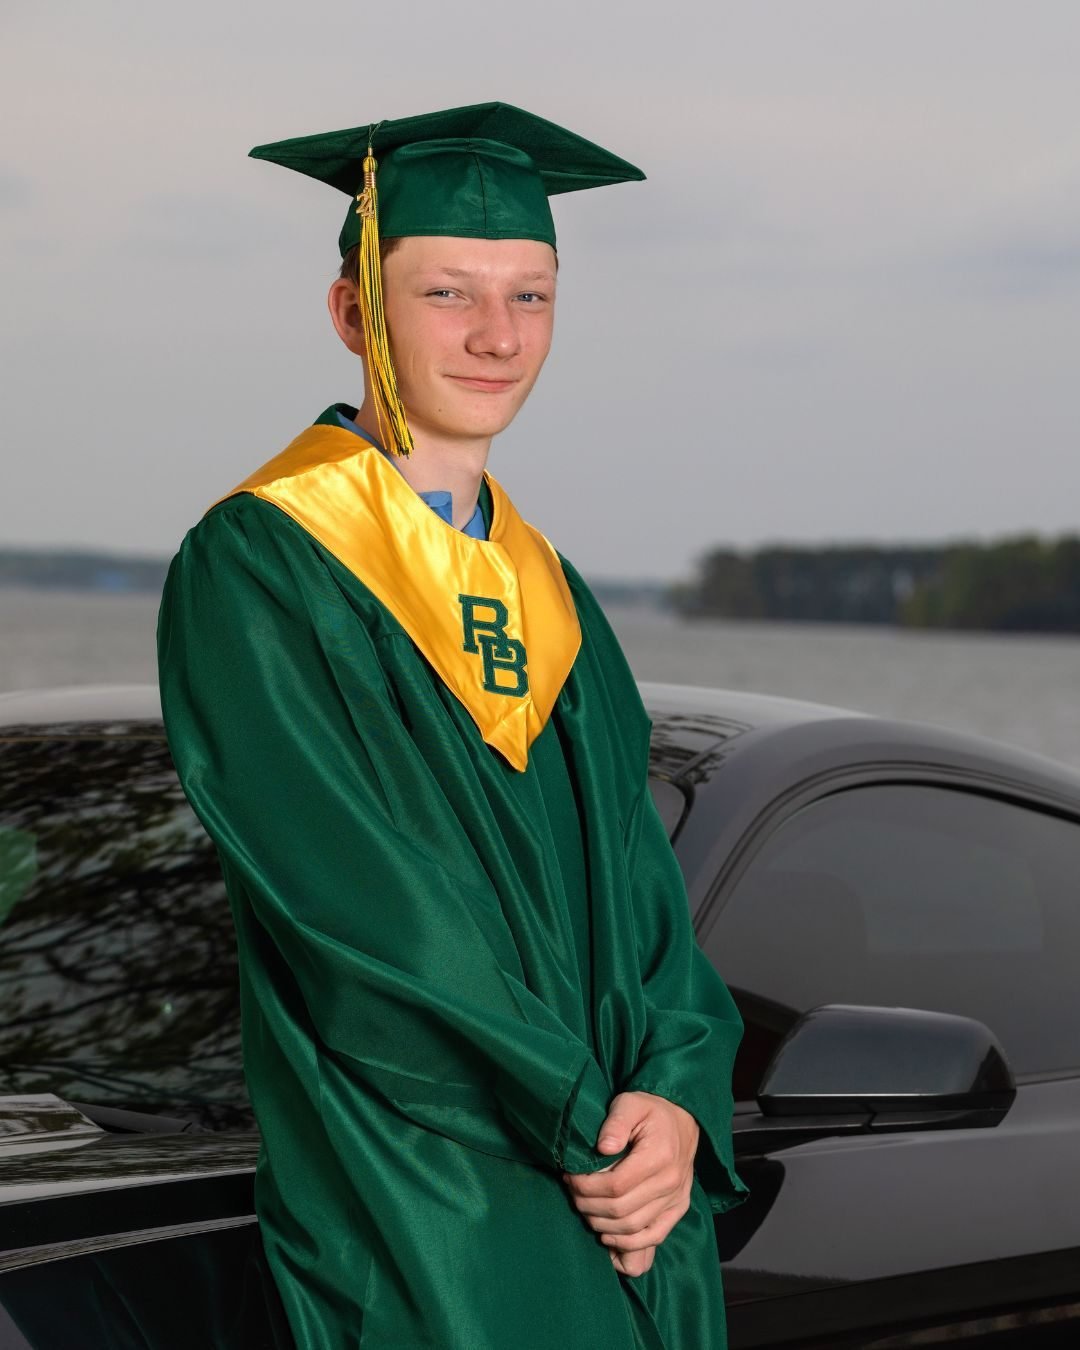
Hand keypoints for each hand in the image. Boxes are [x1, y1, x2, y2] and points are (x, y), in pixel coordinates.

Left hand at [562, 1090, 699, 1264]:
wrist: (682, 1120)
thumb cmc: (651, 1110)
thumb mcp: (630, 1103)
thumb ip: (616, 1122)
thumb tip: (602, 1147)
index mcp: (659, 1156)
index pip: (615, 1185)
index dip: (587, 1187)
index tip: (569, 1177)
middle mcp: (671, 1182)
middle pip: (621, 1210)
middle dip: (588, 1205)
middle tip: (572, 1193)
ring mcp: (677, 1198)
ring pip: (633, 1227)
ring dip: (602, 1224)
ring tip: (584, 1208)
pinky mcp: (679, 1208)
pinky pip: (654, 1236)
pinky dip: (628, 1242)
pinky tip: (607, 1235)